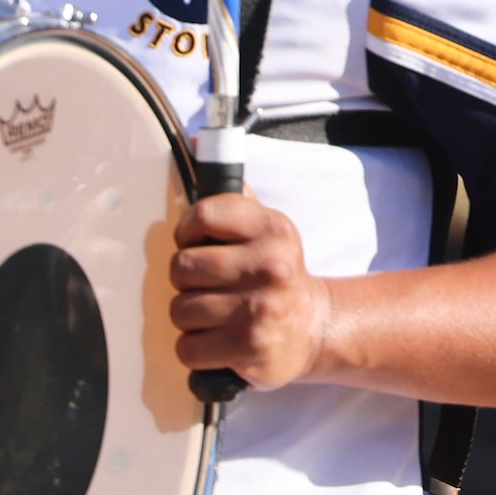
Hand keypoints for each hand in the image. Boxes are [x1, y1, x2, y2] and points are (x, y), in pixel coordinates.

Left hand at [170, 193, 334, 390]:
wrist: (315, 327)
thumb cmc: (277, 276)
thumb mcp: (269, 231)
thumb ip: (236, 199)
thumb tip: (197, 144)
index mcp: (273, 230)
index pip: (203, 215)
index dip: (188, 232)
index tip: (197, 243)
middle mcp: (270, 266)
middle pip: (181, 267)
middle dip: (187, 281)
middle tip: (211, 286)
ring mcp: (261, 309)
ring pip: (180, 310)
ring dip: (191, 317)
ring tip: (217, 315)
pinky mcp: (250, 347)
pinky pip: (187, 348)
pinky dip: (196, 350)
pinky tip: (219, 342)